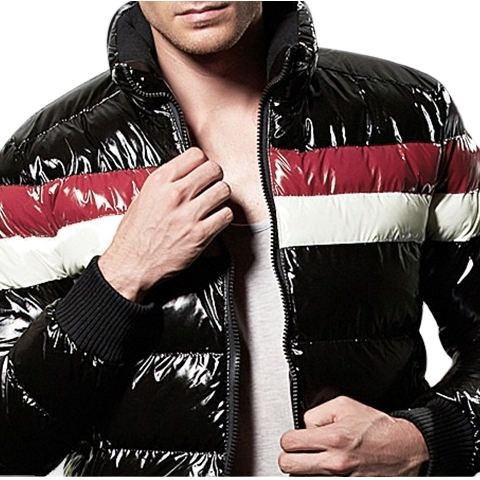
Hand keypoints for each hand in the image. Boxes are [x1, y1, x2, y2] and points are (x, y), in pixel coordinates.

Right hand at [98, 147, 232, 300]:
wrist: (131, 265)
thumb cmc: (134, 236)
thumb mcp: (142, 198)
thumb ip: (165, 184)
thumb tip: (185, 174)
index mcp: (159, 181)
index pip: (195, 155)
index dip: (202, 162)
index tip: (202, 171)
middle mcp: (175, 194)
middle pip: (213, 170)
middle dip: (215, 177)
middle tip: (211, 186)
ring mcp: (189, 214)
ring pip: (223, 190)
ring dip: (221, 197)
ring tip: (214, 204)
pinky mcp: (200, 234)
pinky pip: (226, 215)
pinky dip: (223, 217)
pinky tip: (214, 221)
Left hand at [278, 395, 428, 475]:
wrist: (404, 448)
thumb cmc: (377, 428)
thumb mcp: (344, 405)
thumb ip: (317, 413)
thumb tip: (304, 426)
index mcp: (333, 438)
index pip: (289, 442)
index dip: (289, 438)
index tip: (295, 438)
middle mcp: (335, 463)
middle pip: (288, 465)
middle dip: (289, 456)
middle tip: (298, 451)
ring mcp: (341, 479)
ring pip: (302, 478)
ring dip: (303, 469)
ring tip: (314, 460)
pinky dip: (319, 475)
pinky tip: (325, 468)